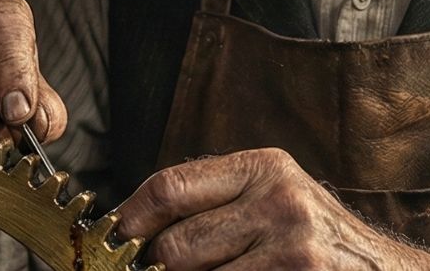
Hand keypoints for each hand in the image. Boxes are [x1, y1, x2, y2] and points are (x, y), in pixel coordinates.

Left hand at [113, 149, 429, 269]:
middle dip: (157, 269)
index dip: (128, 219)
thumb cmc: (319, 239)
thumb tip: (130, 225)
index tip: (110, 240)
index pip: (169, 188)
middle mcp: (280, 202)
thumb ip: (213, 201)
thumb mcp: (273, 196)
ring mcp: (291, 251)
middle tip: (156, 269)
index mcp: (264, 168)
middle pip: (175, 246)